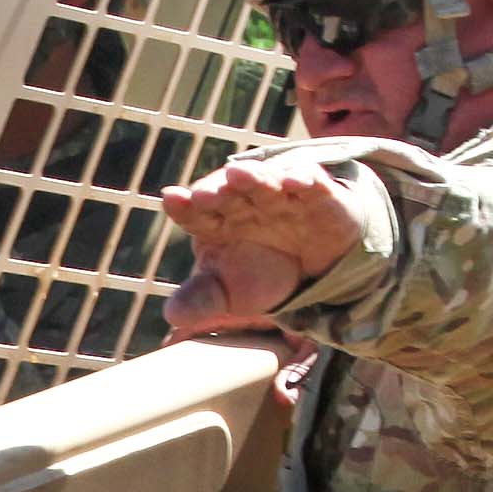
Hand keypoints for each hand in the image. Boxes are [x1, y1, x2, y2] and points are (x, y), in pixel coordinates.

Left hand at [155, 154, 366, 339]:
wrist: (314, 272)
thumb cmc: (261, 274)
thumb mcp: (229, 295)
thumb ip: (202, 301)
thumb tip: (173, 316)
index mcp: (217, 222)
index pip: (194, 212)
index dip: (183, 206)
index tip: (172, 199)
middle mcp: (246, 203)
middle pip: (227, 191)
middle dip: (217, 190)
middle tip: (204, 194)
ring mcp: (282, 197)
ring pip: (265, 181)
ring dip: (254, 177)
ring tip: (238, 175)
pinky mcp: (319, 198)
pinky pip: (312, 185)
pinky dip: (305, 180)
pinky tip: (294, 182)